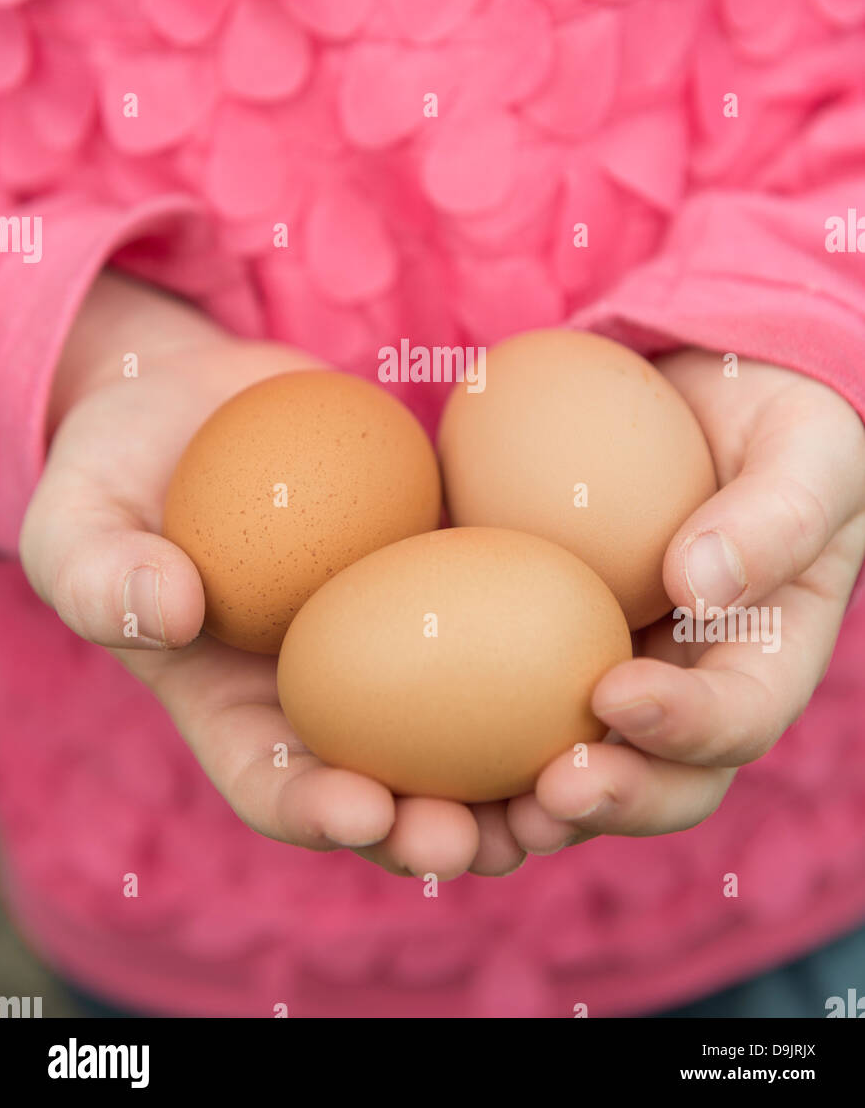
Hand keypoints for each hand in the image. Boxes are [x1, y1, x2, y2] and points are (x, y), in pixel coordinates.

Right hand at [20, 273, 524, 881]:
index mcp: (235, 711)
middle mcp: (326, 699)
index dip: (317, 810)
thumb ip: (98, 569)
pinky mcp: (448, 583)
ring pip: (467, 733)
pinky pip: (504, 626)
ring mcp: (395, 647)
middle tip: (484, 833)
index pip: (274, 784)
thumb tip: (167, 608)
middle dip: (440, 829)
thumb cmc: (126, 464)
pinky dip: (548, 654)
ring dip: (517, 771)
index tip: (363, 808)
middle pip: (390, 789)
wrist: (204, 402)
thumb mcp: (81, 512)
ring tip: (566, 778)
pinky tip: (601, 652)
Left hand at [508, 351, 864, 852]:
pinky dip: (458, 745)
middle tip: (546, 794)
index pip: (740, 718)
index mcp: (767, 657)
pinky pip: (499, 706)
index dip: (686, 728)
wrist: (695, 392)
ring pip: (574, 769)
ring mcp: (611, 672)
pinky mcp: (537, 648)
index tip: (616, 693)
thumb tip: (699, 585)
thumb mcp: (807, 446)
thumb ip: (775, 513)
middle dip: (607, 800)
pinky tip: (403, 749)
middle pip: (660, 781)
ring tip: (470, 817)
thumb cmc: (773, 416)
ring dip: (524, 808)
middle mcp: (691, 688)